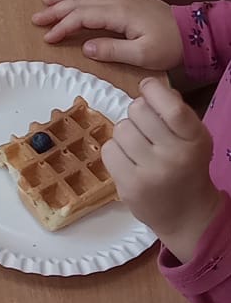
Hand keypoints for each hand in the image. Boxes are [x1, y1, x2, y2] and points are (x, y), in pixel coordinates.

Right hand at [34, 0, 182, 68]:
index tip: (48, 37)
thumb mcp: (142, 55)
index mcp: (119, 14)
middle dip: (56, 9)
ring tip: (46, 0)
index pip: (82, 16)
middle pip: (79, 1)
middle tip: (36, 18)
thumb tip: (86, 48)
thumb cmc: (168, 45)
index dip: (63, 26)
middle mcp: (117, 0)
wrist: (191, 31)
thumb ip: (113, 51)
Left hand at [104, 78, 220, 258]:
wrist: (186, 215)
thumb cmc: (187, 167)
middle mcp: (174, 155)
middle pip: (138, 110)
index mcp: (194, 139)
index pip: (171, 106)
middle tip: (145, 129)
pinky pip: (109, 150)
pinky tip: (128, 161)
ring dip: (125, 133)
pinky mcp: (130, 186)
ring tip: (138, 147)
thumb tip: (150, 86)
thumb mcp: (194, 137)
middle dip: (138, 113)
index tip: (148, 88)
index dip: (153, 90)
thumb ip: (176, 110)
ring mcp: (150, 173)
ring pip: (121, 128)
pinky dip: (115, 151)